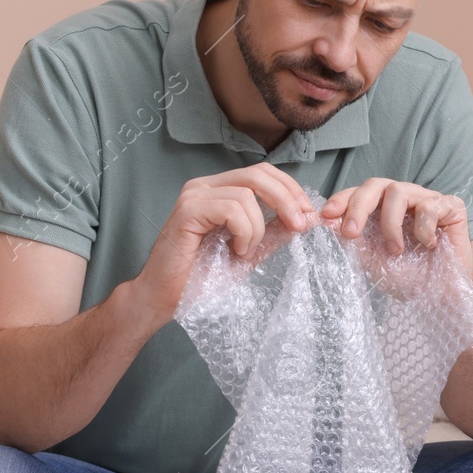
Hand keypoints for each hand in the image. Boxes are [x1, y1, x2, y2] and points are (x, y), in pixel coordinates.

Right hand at [131, 162, 315, 324]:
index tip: (308, 215)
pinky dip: (243, 231)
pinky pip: (231, 208)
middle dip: (287, 199)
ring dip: (258, 228)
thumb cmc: (201, 278)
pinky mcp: (187, 210)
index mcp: (220, 190)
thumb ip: (274, 233)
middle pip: (259, 174)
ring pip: (247, 194)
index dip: (291, 189)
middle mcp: (205, 186)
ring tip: (246, 252)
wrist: (165, 299)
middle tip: (299, 225)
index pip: (263, 173)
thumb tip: (307, 218)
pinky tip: (236, 251)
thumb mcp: (250, 252)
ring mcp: (194, 195)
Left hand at [320, 178, 472, 274]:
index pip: (359, 192)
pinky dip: (423, 230)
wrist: (441, 296)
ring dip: (391, 224)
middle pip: (376, 184)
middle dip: (358, 206)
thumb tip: (328, 223)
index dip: (342, 200)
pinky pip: (429, 206)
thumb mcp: (373, 261)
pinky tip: (429, 246)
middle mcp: (404, 198)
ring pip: (399, 191)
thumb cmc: (408, 277)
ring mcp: (427, 199)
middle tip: (351, 233)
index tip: (326, 217)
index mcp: (383, 208)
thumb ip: (353, 241)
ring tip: (396, 251)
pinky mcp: (451, 206)